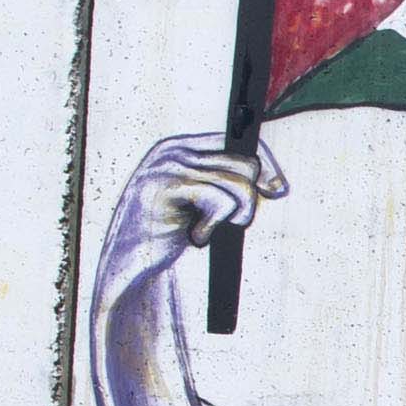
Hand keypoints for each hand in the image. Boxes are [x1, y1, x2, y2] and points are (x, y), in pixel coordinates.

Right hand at [97, 131, 284, 313]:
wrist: (127, 263)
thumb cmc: (167, 233)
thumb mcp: (201, 203)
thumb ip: (229, 185)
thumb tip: (278, 184)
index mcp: (183, 146)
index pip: (240, 142)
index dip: (265, 165)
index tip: (277, 190)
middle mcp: (174, 149)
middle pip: (246, 163)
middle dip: (249, 199)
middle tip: (230, 223)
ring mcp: (167, 166)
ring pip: (238, 185)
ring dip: (232, 217)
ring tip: (204, 232)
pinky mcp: (165, 187)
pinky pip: (219, 201)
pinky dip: (212, 227)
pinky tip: (194, 237)